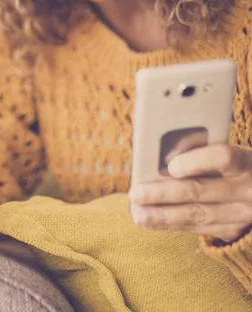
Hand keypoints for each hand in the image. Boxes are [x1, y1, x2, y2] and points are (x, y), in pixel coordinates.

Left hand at [129, 143, 251, 242]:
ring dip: (161, 215)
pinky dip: (169, 224)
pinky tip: (148, 221)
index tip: (171, 166)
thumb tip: (164, 156)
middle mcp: (247, 190)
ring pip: (195, 215)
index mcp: (246, 162)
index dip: (196, 161)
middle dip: (162, 193)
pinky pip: (196, 228)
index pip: (223, 157)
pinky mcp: (231, 230)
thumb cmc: (235, 166)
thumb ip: (199, 147)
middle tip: (135, 193)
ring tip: (137, 212)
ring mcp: (240, 214)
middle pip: (199, 191)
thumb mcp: (227, 151)